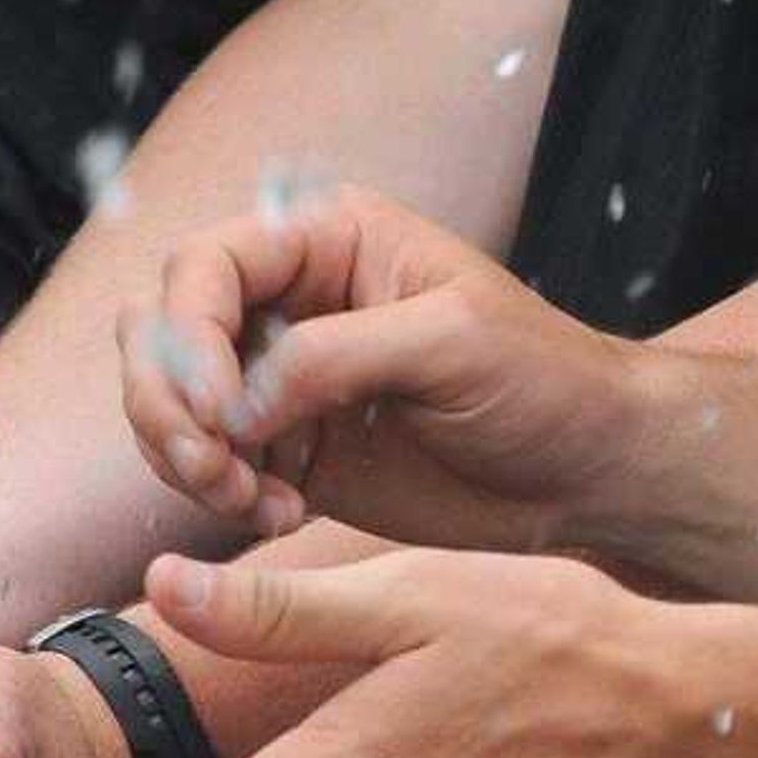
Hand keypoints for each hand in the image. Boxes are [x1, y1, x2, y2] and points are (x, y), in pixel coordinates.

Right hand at [122, 185, 639, 555]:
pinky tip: (282, 515)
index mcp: (322, 242)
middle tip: (210, 466)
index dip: (187, 334)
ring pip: (167, 402)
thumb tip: (236, 403)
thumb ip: (336, 356)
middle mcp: (286, 301)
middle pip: (159, 331)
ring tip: (250, 499)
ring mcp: (277, 378)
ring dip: (186, 457)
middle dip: (166, 404)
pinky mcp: (284, 448)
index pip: (204, 267)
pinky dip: (219, 496)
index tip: (216, 409)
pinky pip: (205, 464)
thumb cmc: (549, 382)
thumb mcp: (453, 341)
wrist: (598, 475)